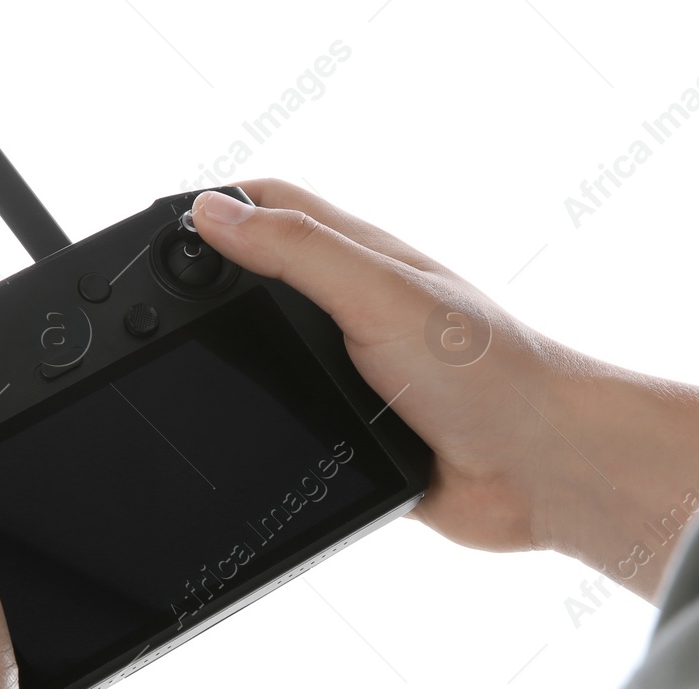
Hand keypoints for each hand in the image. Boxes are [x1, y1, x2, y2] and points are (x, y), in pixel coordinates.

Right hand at [192, 182, 566, 555]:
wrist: (542, 470)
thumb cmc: (488, 372)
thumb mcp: (380, 293)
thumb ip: (298, 252)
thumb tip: (213, 213)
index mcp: (364, 261)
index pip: (275, 208)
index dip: (219, 207)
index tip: (162, 230)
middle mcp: (358, 312)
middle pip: (262, 283)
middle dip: (210, 291)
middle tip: (156, 309)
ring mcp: (358, 376)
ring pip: (273, 361)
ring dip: (238, 366)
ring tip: (183, 372)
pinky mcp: (359, 438)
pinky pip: (295, 428)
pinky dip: (268, 429)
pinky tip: (242, 436)